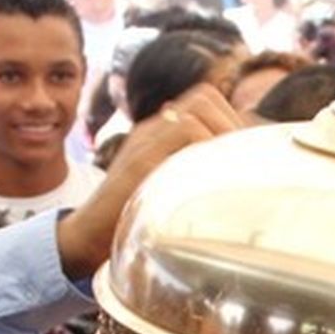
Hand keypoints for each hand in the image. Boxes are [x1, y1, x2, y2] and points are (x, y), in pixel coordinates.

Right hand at [58, 82, 238, 276]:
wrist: (88, 235)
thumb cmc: (133, 216)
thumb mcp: (167, 185)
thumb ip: (191, 171)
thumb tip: (233, 171)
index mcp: (159, 132)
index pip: (204, 100)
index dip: (231, 118)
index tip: (247, 151)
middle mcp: (151, 131)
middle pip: (202, 98)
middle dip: (232, 124)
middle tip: (245, 159)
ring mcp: (143, 144)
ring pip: (194, 115)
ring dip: (223, 139)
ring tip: (233, 168)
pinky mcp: (139, 165)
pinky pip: (180, 139)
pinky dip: (204, 153)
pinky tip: (215, 177)